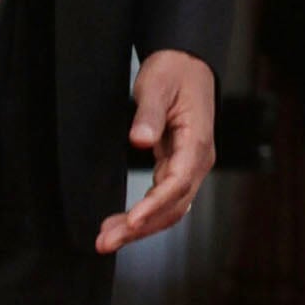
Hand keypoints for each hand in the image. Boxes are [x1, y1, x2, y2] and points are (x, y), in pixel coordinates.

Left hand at [101, 49, 218, 252]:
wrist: (186, 63)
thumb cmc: (174, 72)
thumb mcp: (156, 86)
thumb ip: (149, 114)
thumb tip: (140, 140)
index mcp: (197, 142)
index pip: (178, 183)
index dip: (154, 205)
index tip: (132, 221)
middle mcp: (197, 160)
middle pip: (173, 206)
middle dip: (141, 228)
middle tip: (106, 241)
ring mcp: (189, 166)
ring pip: (169, 209)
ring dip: (141, 228)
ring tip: (107, 239)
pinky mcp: (177, 167)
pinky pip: (164, 199)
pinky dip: (144, 216)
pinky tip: (123, 225)